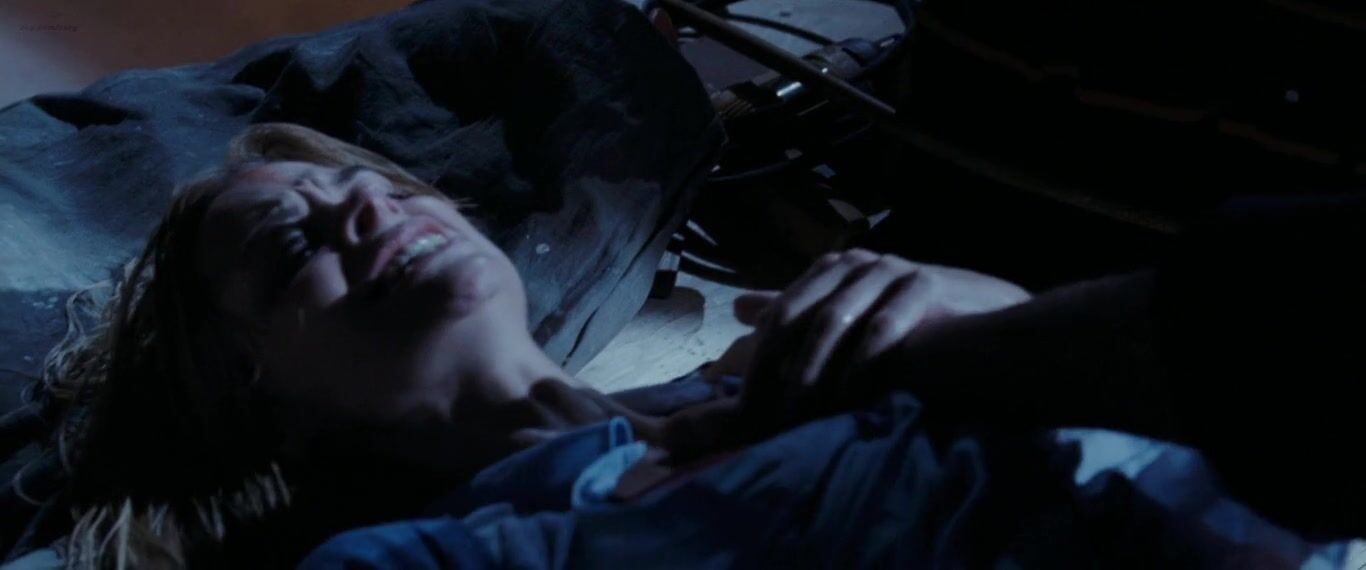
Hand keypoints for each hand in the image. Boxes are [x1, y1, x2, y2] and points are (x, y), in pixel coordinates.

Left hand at [666, 249, 1028, 459]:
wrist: (985, 314)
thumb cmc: (914, 318)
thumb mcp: (850, 309)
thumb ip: (797, 307)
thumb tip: (739, 308)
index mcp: (832, 270)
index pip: (780, 314)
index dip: (759, 360)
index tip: (746, 404)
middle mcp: (855, 265)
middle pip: (799, 314)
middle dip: (778, 365)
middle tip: (763, 411)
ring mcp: (889, 271)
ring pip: (835, 320)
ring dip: (814, 367)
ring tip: (799, 408)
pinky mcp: (922, 285)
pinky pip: (882, 328)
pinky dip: (862, 365)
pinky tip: (851, 396)